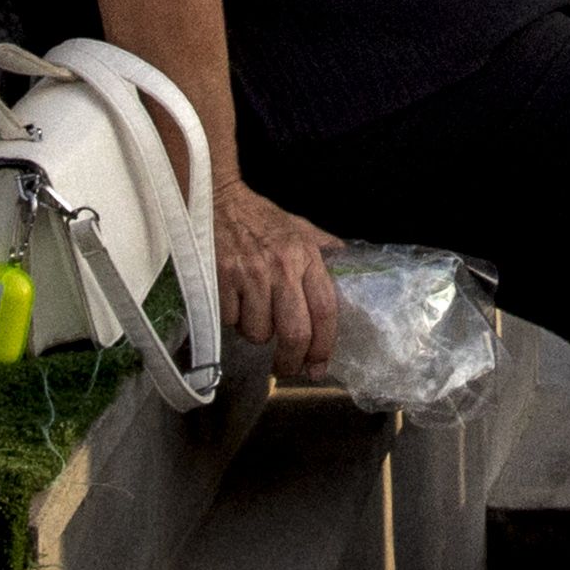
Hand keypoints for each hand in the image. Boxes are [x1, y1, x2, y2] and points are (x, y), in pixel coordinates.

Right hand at [204, 176, 342, 377]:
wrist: (219, 200)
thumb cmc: (261, 218)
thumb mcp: (300, 228)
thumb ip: (325, 249)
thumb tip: (349, 263)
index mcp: (307, 257)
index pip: (325, 310)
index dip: (324, 345)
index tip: (318, 366)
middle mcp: (282, 268)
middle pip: (295, 332)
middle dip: (292, 360)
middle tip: (286, 368)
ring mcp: (251, 275)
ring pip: (258, 332)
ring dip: (255, 332)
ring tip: (253, 312)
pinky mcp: (222, 280)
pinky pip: (231, 321)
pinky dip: (232, 319)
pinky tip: (233, 300)